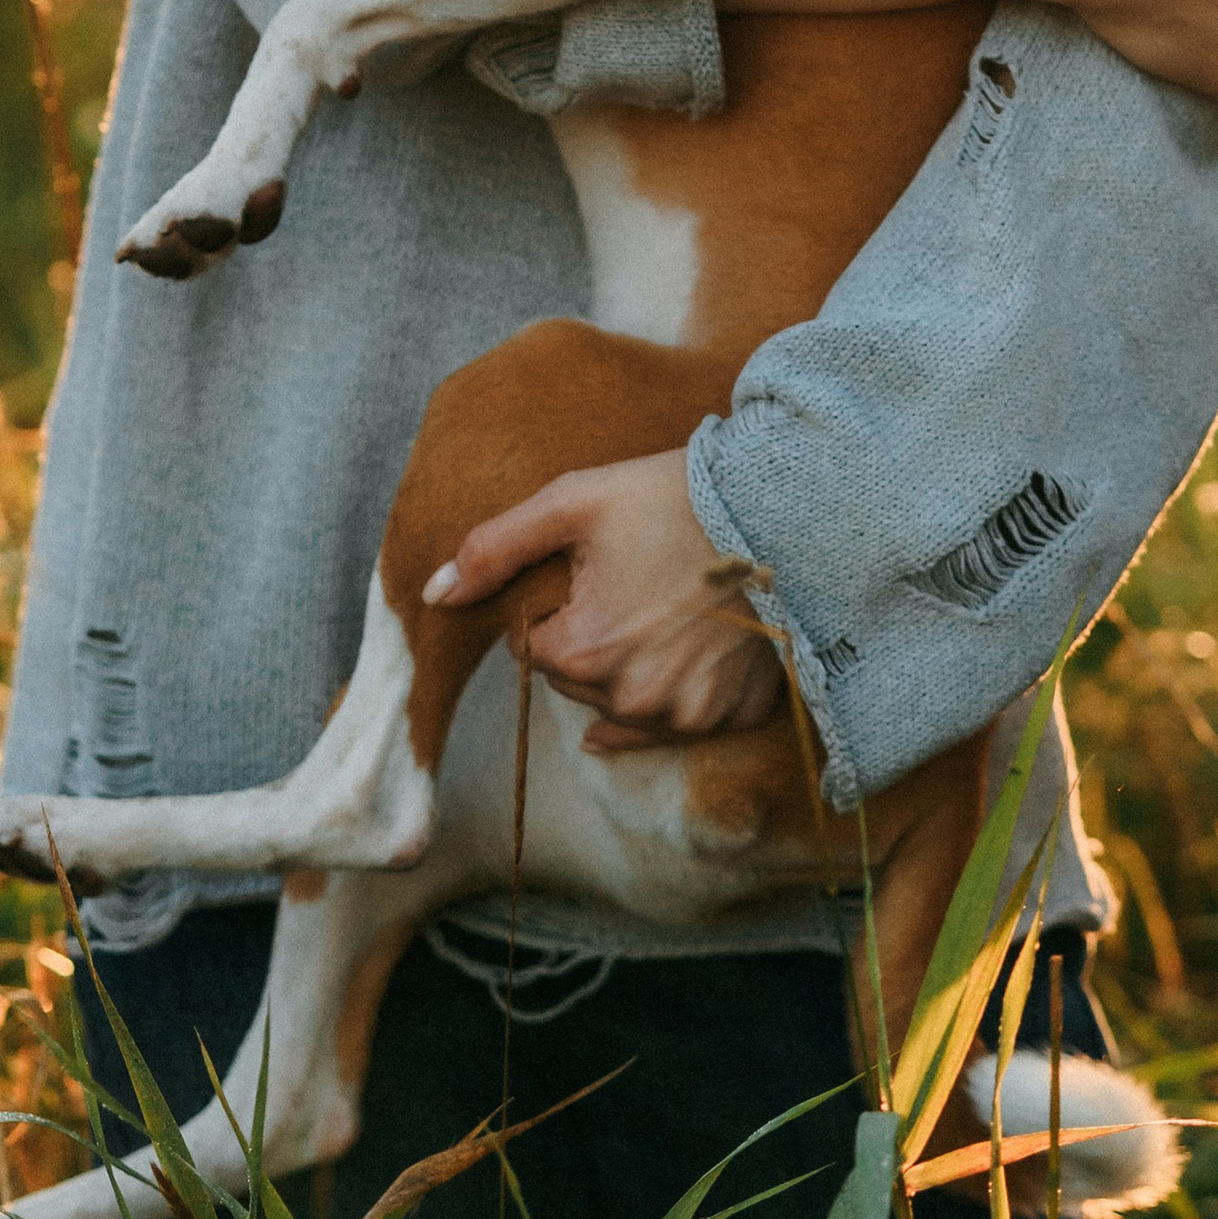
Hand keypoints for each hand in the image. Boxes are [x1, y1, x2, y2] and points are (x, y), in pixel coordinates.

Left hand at [423, 449, 785, 752]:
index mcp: (583, 652)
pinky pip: (683, 721)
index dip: (557, 604)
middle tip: (635, 579)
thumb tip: (435, 594)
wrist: (782, 506)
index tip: (594, 567)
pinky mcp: (733, 717)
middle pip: (578, 680)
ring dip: (633, 668)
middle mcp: (632, 700)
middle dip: (593, 638)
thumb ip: (494, 548)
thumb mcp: (574, 502)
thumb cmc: (672, 497)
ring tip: (668, 607)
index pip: (532, 647)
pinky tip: (691, 649)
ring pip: (626, 704)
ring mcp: (687, 716)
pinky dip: (681, 692)